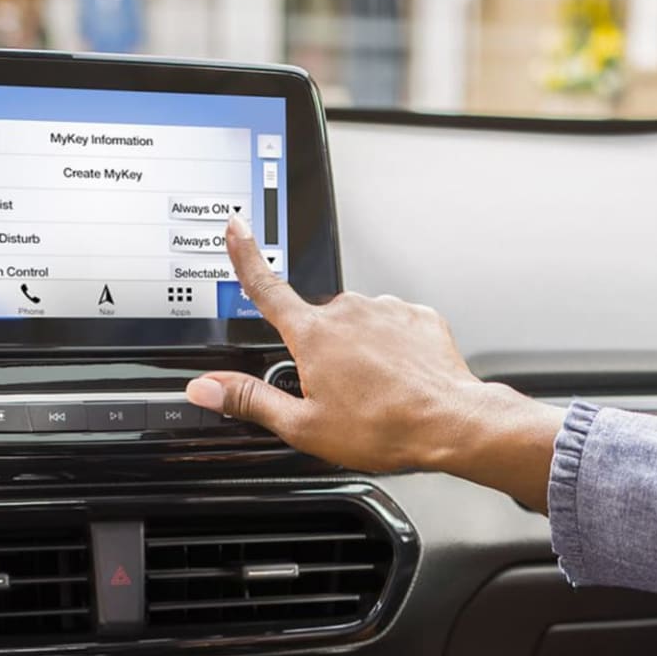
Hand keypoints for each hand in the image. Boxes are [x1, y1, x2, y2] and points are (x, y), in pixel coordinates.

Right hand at [186, 215, 563, 508]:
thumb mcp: (303, 425)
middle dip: (322, 353)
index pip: (266, 288)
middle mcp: (349, 310)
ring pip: (359, 327)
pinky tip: (400, 380)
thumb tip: (205, 387)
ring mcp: (387, 309)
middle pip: (318, 324)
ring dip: (361, 352)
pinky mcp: (419, 316)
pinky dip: (393, 351)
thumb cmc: (384, 427)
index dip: (246, 256)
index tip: (236, 227)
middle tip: (340, 395)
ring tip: (377, 393)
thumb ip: (249, 400)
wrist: (451, 423)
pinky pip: (395, 328)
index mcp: (313, 333)